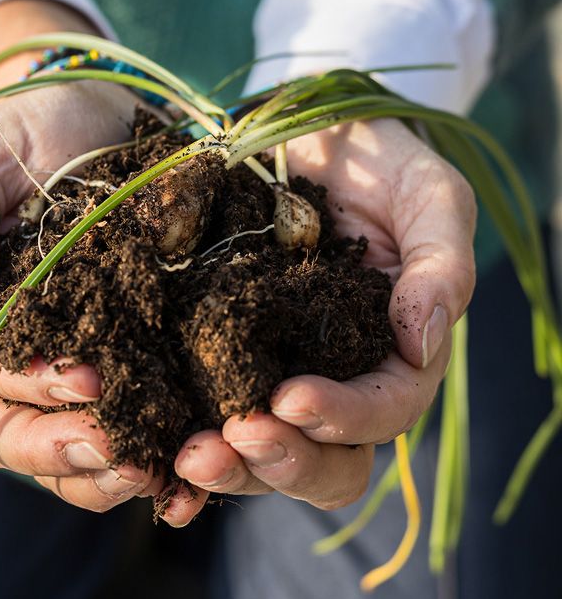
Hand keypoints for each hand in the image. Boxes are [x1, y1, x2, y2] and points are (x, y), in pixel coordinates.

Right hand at [0, 79, 166, 509]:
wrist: (108, 123)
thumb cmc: (38, 131)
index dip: (33, 388)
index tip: (91, 378)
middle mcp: (11, 356)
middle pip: (17, 436)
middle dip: (71, 451)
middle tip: (128, 451)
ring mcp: (70, 367)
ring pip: (70, 453)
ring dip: (112, 473)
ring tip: (165, 475)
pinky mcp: (127, 364)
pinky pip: (128, 431)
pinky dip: (154, 460)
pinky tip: (191, 474)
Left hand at [168, 118, 474, 522]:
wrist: (312, 133)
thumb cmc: (381, 163)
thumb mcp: (429, 197)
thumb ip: (442, 265)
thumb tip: (421, 344)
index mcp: (393, 354)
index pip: (384, 410)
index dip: (345, 418)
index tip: (292, 398)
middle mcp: (336, 376)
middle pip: (325, 458)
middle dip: (282, 460)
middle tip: (235, 439)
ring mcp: (276, 367)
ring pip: (263, 450)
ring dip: (230, 465)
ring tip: (188, 453)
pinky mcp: (222, 348)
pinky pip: (206, 406)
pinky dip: (183, 432)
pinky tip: (155, 434)